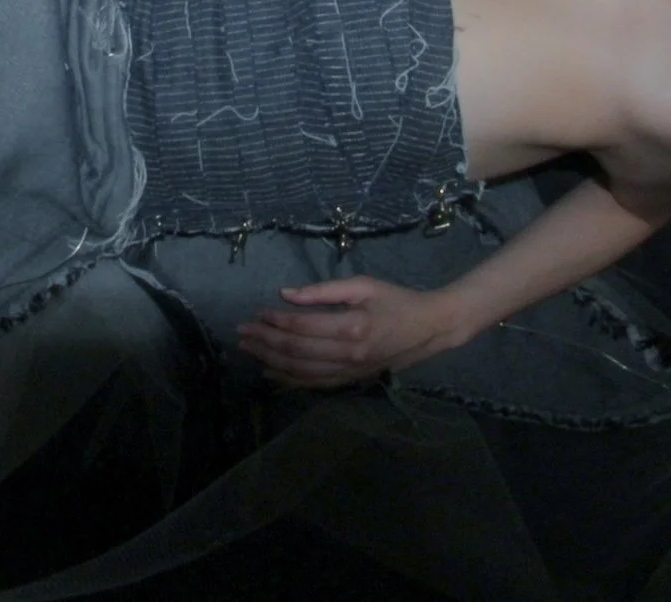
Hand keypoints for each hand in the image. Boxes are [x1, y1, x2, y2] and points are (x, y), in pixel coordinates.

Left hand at [234, 277, 465, 389]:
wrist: (429, 328)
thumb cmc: (395, 300)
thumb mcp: (362, 285)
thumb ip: (323, 291)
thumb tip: (286, 293)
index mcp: (352, 327)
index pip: (302, 327)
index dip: (275, 321)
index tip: (256, 312)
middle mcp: (349, 354)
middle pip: (296, 352)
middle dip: (264, 342)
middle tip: (241, 332)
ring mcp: (350, 372)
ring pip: (301, 372)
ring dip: (271, 362)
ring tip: (249, 350)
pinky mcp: (351, 380)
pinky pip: (314, 384)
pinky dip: (290, 380)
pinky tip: (271, 374)